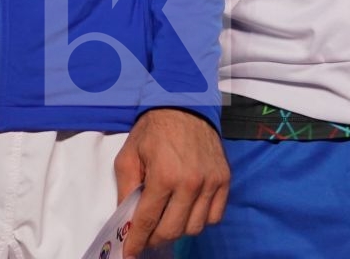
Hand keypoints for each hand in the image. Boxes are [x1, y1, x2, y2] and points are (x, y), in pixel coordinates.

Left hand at [113, 108, 227, 254]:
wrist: (184, 104)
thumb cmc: (154, 130)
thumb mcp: (129, 156)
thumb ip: (125, 190)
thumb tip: (126, 220)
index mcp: (163, 176)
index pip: (148, 222)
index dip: (137, 242)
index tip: (130, 253)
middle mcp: (190, 183)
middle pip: (172, 230)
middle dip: (155, 239)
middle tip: (147, 236)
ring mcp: (210, 182)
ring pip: (194, 228)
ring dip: (178, 229)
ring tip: (167, 220)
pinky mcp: (224, 180)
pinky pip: (214, 216)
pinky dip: (200, 220)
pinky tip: (188, 211)